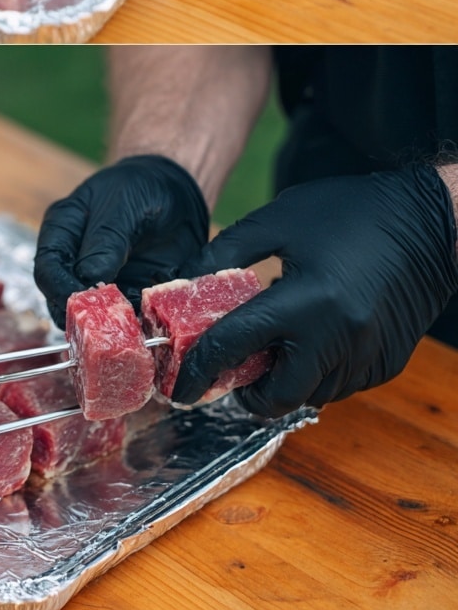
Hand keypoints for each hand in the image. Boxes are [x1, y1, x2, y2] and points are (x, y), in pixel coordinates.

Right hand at [34, 155, 208, 328]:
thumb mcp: (123, 204)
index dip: (59, 290)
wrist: (176, 191)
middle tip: (109, 323)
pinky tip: (151, 324)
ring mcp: (100, 281)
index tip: (84, 302)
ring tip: (133, 327)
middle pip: (62, 299)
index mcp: (62, 231)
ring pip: (92, 315)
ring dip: (110, 325)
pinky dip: (136, 324)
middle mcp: (74, 260)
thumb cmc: (141, 187)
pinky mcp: (127, 294)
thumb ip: (106, 240)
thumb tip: (89, 280)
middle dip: (83, 315)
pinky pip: (124, 317)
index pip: (47, 268)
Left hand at [171, 164, 457, 416]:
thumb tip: (185, 279)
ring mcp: (366, 358)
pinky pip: (338, 383)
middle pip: (276, 395)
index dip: (200, 368)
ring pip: (308, 395)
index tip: (179, 386)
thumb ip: (227, 252)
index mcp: (305, 301)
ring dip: (282, 379)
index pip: (236, 346)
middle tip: (234, 366)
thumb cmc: (350, 213)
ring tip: (275, 341)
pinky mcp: (385, 365)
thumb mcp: (278, 220)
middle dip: (247, 389)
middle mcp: (338, 340)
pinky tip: (311, 336)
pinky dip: (315, 371)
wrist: (430, 222)